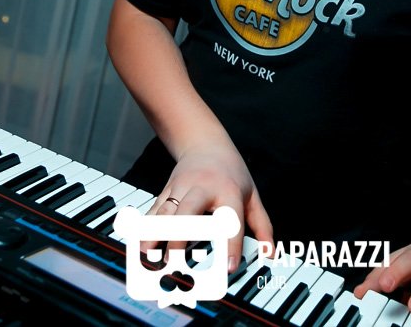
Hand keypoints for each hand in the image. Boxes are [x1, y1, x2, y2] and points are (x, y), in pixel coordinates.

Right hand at [145, 144, 272, 271]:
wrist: (205, 143)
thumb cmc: (231, 173)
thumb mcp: (252, 196)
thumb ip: (262, 226)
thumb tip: (270, 253)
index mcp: (229, 191)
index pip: (231, 220)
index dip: (231, 245)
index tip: (229, 267)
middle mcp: (203, 188)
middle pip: (189, 210)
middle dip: (180, 236)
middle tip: (174, 261)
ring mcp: (181, 187)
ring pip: (167, 209)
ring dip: (156, 232)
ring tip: (148, 255)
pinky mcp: (166, 189)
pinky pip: (155, 208)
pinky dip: (146, 226)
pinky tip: (140, 242)